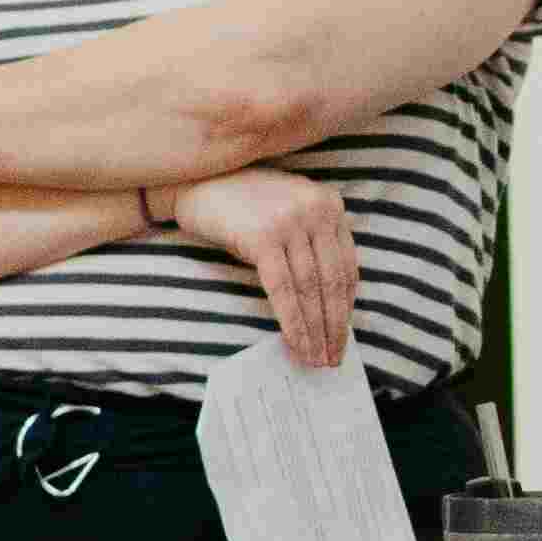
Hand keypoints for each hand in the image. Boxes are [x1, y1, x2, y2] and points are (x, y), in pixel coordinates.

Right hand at [164, 165, 358, 366]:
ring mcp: (291, 222)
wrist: (194, 182)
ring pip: (310, 289)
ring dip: (315, 330)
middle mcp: (316, 210)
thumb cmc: (243, 206)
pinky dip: (293, 322)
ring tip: (317, 358)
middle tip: (334, 357)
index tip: (344, 334)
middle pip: (333, 281)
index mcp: (330, 205)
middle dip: (335, 325)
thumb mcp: (289, 215)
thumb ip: (312, 244)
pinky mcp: (263, 237)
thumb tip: (326, 307)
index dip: (346, 306)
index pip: (347, 266)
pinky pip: (283, 290)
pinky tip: (297, 344)